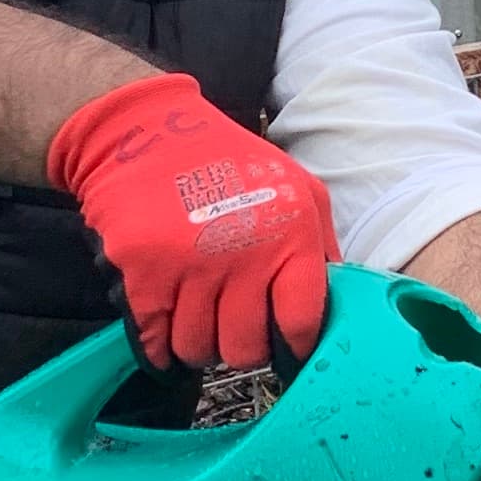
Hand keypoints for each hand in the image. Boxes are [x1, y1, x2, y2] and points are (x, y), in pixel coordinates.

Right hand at [47, 71, 336, 371]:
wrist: (145, 130)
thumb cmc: (225, 163)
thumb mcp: (297, 189)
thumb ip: (321, 246)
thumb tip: (337, 300)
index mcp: (291, 233)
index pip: (300, 323)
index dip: (292, 346)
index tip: (283, 349)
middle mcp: (244, 250)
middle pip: (245, 349)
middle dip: (239, 347)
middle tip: (231, 330)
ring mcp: (191, 262)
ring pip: (196, 349)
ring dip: (196, 344)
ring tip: (196, 318)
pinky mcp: (144, 269)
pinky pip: (155, 339)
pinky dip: (157, 345)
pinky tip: (163, 329)